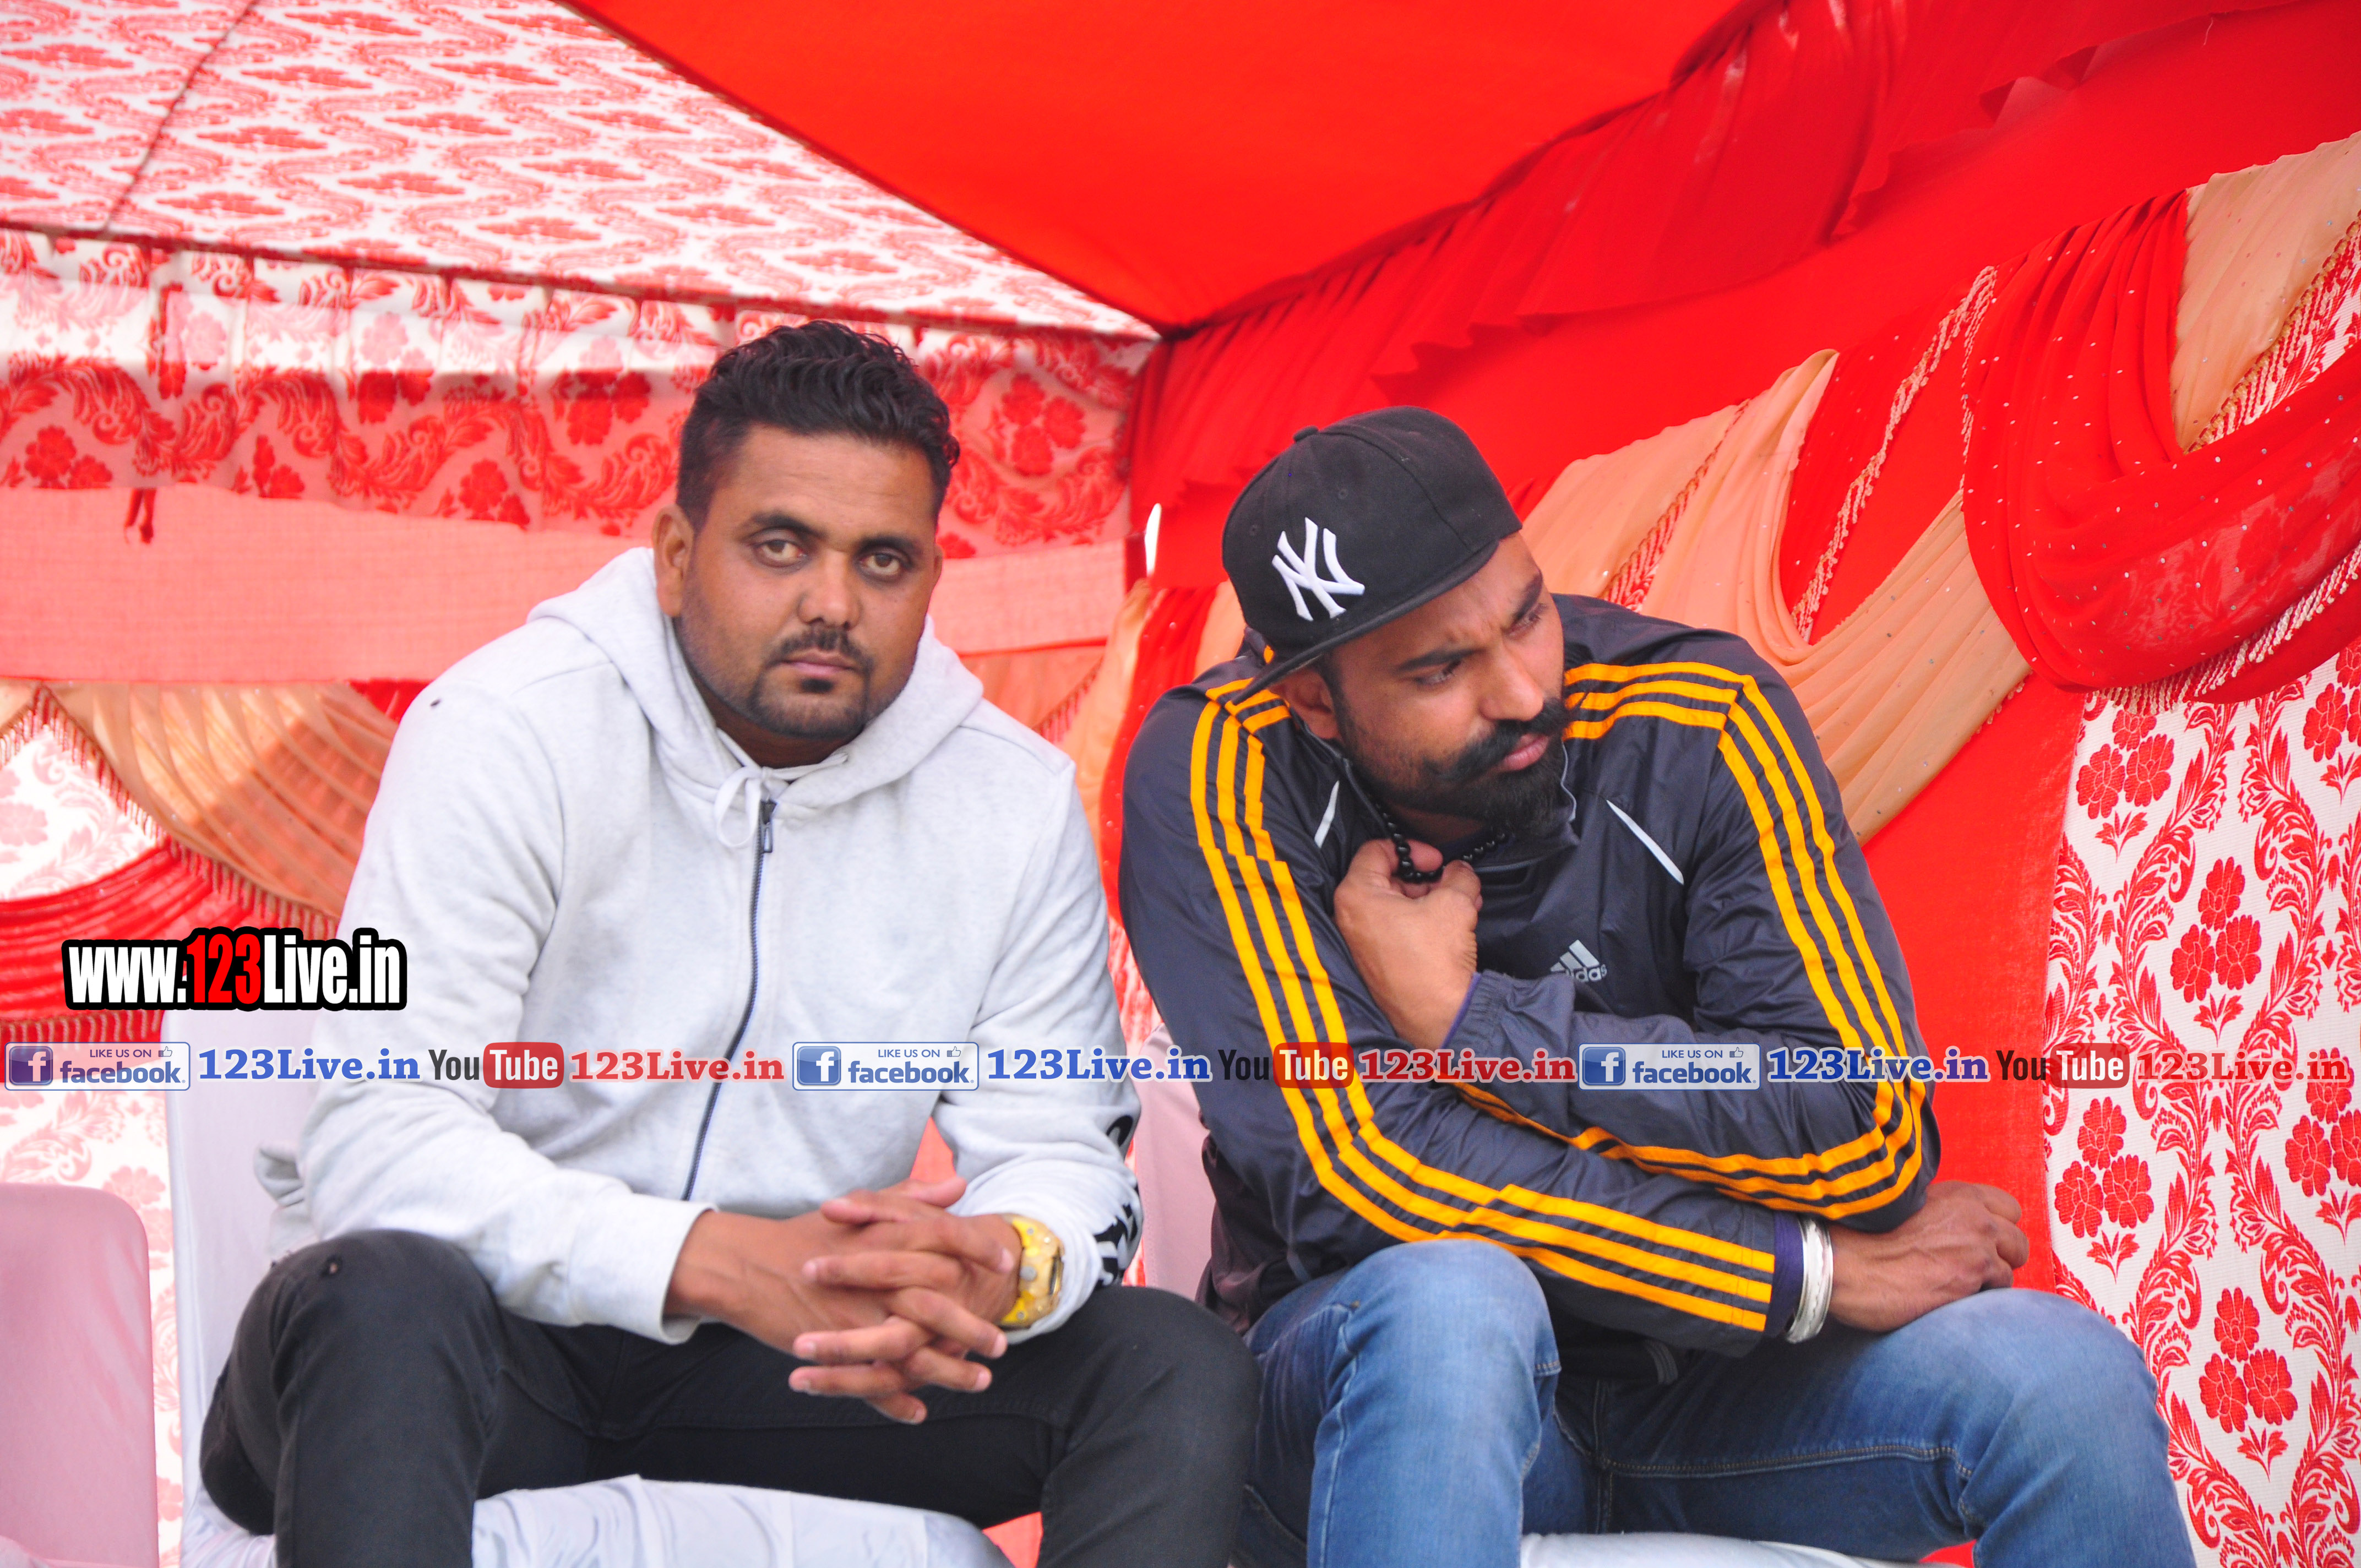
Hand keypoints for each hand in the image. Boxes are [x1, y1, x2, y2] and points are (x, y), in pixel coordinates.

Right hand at [664, 1177, 1016, 1421]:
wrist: (747, 1266)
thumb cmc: (807, 1235)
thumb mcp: (861, 1208)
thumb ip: (913, 1199)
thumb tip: (959, 1186)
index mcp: (885, 1238)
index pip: (946, 1240)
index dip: (980, 1251)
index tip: (1008, 1266)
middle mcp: (875, 1278)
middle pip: (937, 1304)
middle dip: (974, 1326)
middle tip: (1001, 1344)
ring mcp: (855, 1317)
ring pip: (912, 1349)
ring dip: (949, 1371)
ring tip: (979, 1382)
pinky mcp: (834, 1348)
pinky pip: (871, 1381)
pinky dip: (896, 1400)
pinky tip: (919, 1411)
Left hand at [1333, 837, 1481, 1051]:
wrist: (1440, 1016)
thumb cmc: (1435, 963)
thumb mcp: (1455, 903)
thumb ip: (1459, 876)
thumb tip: (1460, 871)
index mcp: (1356, 896)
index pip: (1376, 851)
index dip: (1412, 850)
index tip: (1435, 860)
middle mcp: (1351, 919)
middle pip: (1388, 880)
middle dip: (1427, 880)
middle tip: (1453, 884)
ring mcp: (1361, 943)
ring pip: (1397, 906)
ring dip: (1432, 901)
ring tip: (1464, 905)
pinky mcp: (1376, 963)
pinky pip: (1398, 930)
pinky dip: (1424, 922)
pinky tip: (1454, 927)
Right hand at [1828, 1182, 2028, 1331]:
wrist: (1843, 1264)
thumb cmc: (1861, 1237)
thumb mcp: (1907, 1207)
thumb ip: (1941, 1213)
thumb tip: (1955, 1230)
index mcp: (1958, 1194)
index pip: (2008, 1208)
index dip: (1997, 1228)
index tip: (1981, 1241)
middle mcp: (1975, 1216)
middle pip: (2018, 1240)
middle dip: (2001, 1256)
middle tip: (1973, 1269)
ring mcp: (1977, 1247)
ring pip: (2009, 1269)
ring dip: (1988, 1280)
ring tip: (1955, 1285)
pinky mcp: (1971, 1277)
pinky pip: (1995, 1292)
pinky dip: (1977, 1297)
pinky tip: (1948, 1296)